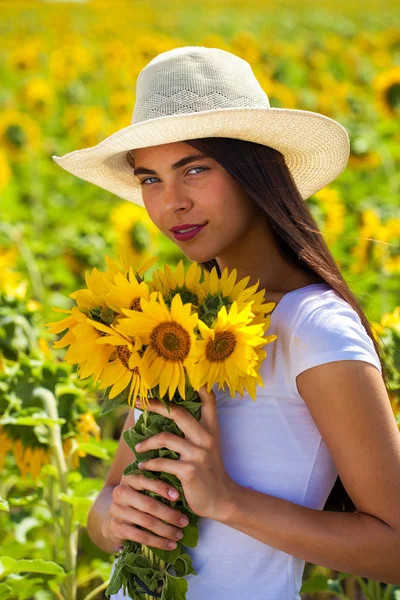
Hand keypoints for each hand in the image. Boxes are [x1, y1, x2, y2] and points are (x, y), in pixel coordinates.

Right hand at [102, 473, 189, 550]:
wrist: (116, 517)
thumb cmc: (139, 498)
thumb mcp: (144, 487)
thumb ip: (157, 482)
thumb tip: (184, 486)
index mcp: (129, 478)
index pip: (145, 480)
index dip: (162, 488)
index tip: (178, 496)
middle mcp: (120, 492)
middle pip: (148, 504)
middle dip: (169, 514)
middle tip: (185, 521)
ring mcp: (116, 510)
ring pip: (146, 522)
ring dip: (166, 530)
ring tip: (180, 534)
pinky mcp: (116, 528)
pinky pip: (140, 536)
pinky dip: (158, 542)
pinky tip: (170, 545)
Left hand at [134, 386, 237, 520]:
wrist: (221, 499)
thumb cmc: (209, 471)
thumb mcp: (208, 447)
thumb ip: (193, 431)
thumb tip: (167, 415)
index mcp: (211, 428)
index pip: (208, 399)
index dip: (198, 384)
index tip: (181, 371)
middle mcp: (206, 437)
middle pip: (177, 412)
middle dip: (154, 404)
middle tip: (138, 401)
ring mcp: (198, 453)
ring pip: (165, 437)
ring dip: (147, 442)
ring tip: (138, 447)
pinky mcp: (189, 470)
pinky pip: (162, 461)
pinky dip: (149, 464)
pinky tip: (143, 466)